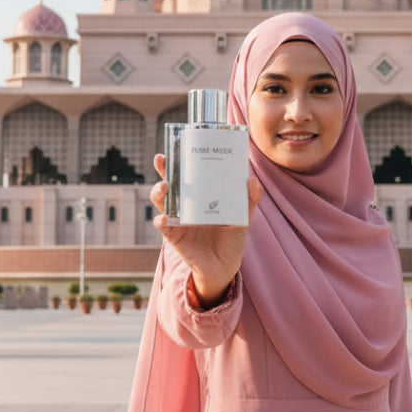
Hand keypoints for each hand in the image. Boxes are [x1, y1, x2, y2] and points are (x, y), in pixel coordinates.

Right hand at [150, 154, 261, 307]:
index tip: (176, 144)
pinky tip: (165, 217)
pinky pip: (163, 226)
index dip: (180, 159)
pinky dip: (162, 220)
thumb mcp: (243, 215)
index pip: (187, 172)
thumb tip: (252, 181)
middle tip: (162, 159)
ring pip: (160, 201)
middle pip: (169, 181)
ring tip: (164, 186)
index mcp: (200, 194)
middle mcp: (185, 203)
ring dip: (159, 192)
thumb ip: (249, 199)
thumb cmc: (231, 237)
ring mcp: (177, 218)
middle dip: (163, 169)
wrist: (225, 266)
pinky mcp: (174, 235)